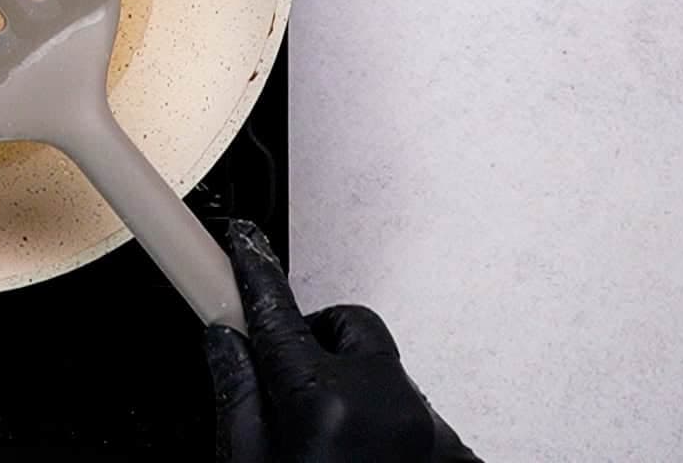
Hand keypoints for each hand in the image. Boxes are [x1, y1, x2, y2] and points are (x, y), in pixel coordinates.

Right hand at [203, 220, 479, 462]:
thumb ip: (238, 399)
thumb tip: (227, 342)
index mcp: (321, 404)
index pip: (277, 312)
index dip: (254, 270)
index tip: (243, 240)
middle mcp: (385, 403)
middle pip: (347, 327)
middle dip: (317, 343)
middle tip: (292, 388)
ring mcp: (428, 427)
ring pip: (385, 374)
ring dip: (356, 393)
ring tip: (333, 449)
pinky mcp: (455, 451)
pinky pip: (417, 415)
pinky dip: (390, 428)